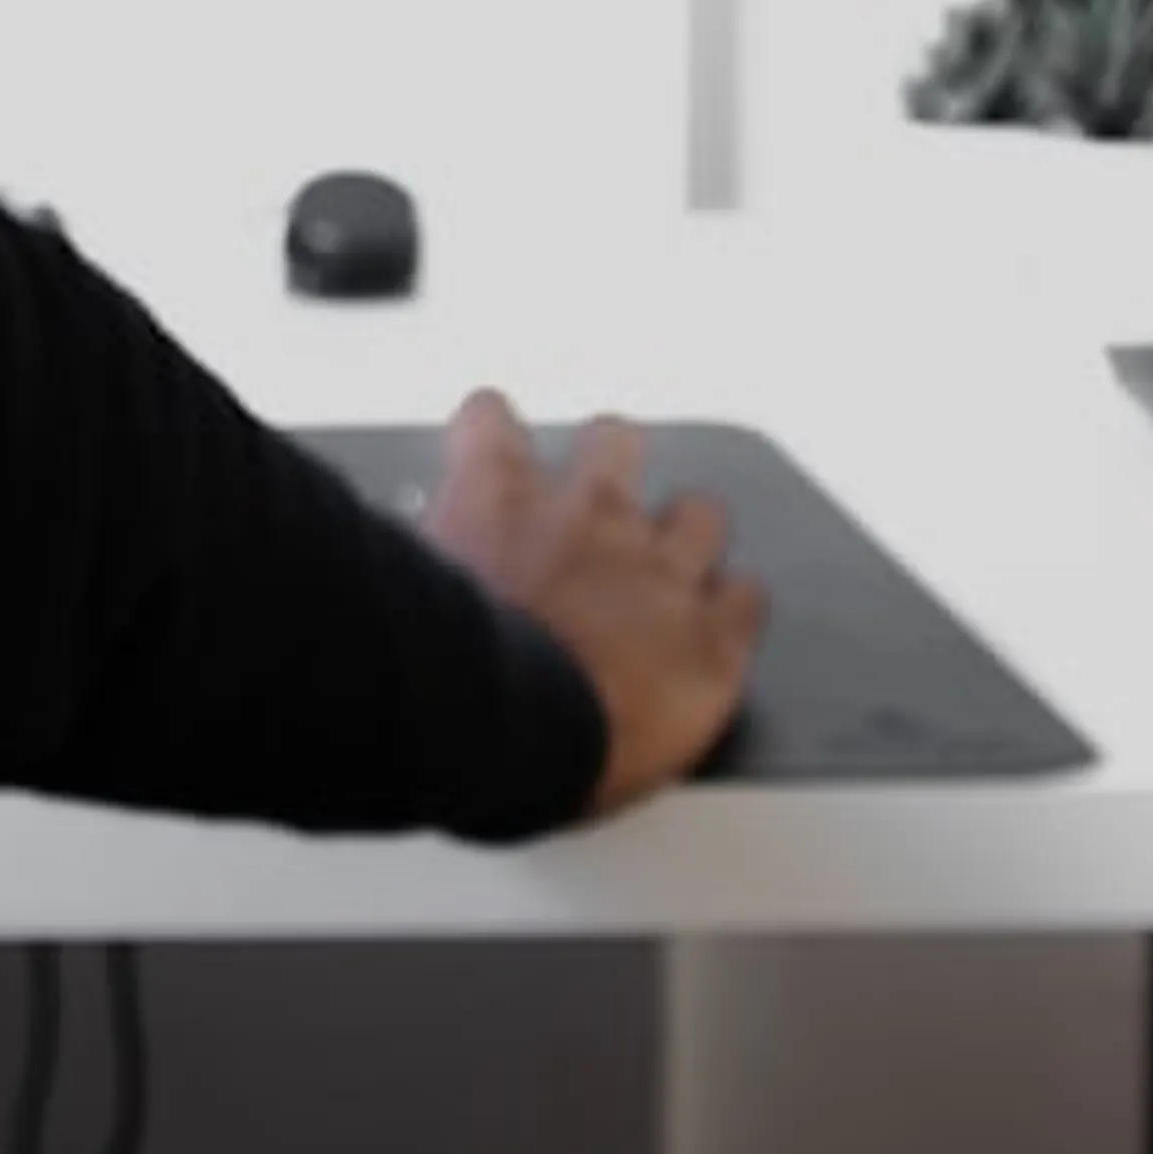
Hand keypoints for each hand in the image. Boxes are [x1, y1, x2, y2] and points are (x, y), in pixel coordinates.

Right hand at [420, 388, 762, 817]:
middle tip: (592, 515)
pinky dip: (732, 613)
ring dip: (684, 540)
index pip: (490, 418)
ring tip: (663, 579)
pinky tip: (711, 635)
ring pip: (699, 511)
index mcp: (498, 497)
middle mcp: (586, 513)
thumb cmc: (444, 682)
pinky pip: (748, 597)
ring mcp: (657, 568)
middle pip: (615, 439)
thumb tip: (404, 569)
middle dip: (608, 470)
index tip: (490, 456)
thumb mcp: (412, 596)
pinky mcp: (712, 635)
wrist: (504, 735)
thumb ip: (426, 565)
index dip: (492, 437)